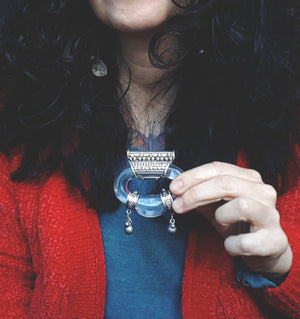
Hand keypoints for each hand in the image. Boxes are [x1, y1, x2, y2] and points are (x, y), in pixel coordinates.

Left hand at [170, 161, 292, 274]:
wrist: (266, 250)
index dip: (193, 176)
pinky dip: (230, 245)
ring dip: (221, 217)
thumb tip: (177, 191)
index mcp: (248, 179)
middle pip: (225, 183)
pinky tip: (230, 245)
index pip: (218, 168)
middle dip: (196, 194)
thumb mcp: (217, 207)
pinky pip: (244, 242)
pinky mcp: (274, 240)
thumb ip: (200, 197)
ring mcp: (270, 215)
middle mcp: (263, 192)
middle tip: (178, 205)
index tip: (175, 187)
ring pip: (241, 206)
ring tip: (220, 225)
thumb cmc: (240, 225)